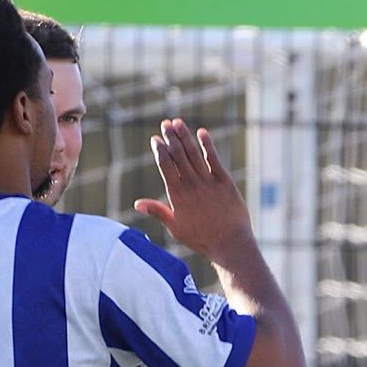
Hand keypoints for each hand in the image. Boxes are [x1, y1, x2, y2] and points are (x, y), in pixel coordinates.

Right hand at [133, 118, 254, 259]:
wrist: (229, 243)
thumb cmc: (201, 238)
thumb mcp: (175, 227)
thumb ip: (157, 212)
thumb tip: (137, 204)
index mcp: (177, 195)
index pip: (165, 166)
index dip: (160, 150)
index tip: (155, 139)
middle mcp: (191, 184)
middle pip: (178, 155)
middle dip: (170, 138)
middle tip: (164, 123)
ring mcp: (208, 181)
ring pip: (193, 154)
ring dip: (185, 136)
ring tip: (177, 123)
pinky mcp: (224, 181)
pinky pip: (214, 159)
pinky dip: (207, 145)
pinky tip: (201, 132)